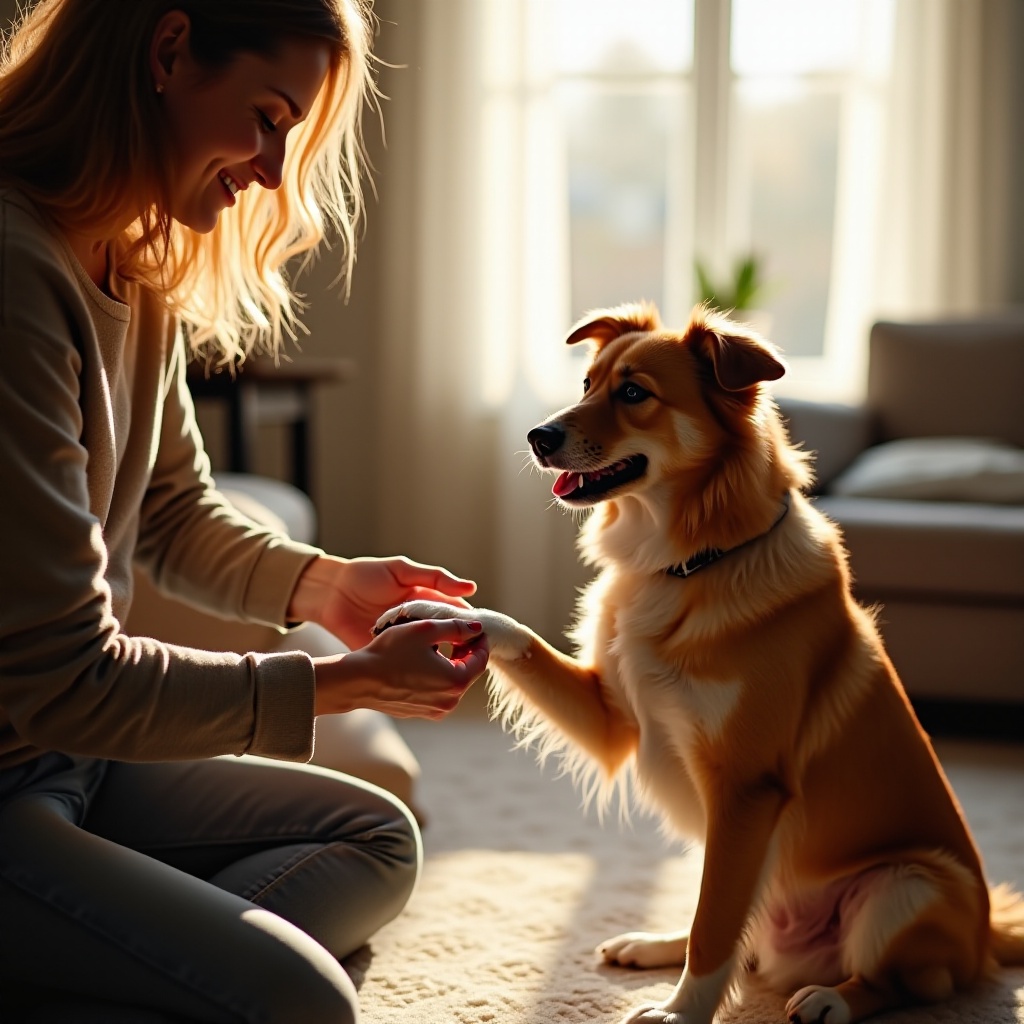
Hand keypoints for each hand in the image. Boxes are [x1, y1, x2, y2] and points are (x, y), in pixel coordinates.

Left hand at [288, 554, 476, 650]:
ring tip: (452, 664)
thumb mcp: (402, 570)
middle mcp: (416, 621)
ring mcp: (401, 639)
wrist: (329, 591)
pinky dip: (414, 667)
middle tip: (471, 653)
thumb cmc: (365, 575)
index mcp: (424, 600)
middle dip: (457, 644)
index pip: (453, 613)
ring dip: (437, 657)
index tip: (482, 632)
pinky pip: (405, 662)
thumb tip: (471, 588)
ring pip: (426, 651)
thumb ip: (434, 578)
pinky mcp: (385, 652)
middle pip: (444, 635)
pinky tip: (425, 672)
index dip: (468, 623)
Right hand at [313, 616, 488, 718]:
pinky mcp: (421, 712)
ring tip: (437, 645)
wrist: (357, 680)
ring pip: (453, 682)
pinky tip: (422, 661)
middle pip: (468, 672)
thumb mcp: (426, 630)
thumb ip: (456, 627)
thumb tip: (476, 628)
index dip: (479, 641)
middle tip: (456, 633)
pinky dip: (437, 676)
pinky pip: (438, 692)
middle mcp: (449, 701)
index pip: (480, 659)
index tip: (473, 628)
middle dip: (465, 652)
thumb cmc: (390, 652)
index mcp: (455, 681)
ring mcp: (435, 710)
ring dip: (451, 664)